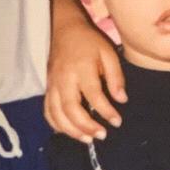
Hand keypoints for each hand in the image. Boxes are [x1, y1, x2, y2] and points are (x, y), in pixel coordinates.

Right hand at [45, 15, 126, 142]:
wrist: (64, 30)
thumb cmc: (89, 42)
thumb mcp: (108, 53)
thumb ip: (115, 77)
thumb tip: (122, 100)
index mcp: (81, 68)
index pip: (93, 95)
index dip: (106, 111)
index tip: (117, 121)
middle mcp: (64, 79)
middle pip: (71, 109)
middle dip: (86, 126)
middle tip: (102, 135)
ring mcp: (52, 85)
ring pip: (57, 114)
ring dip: (72, 131)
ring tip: (88, 139)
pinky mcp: (47, 89)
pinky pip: (48, 112)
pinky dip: (57, 125)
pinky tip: (70, 132)